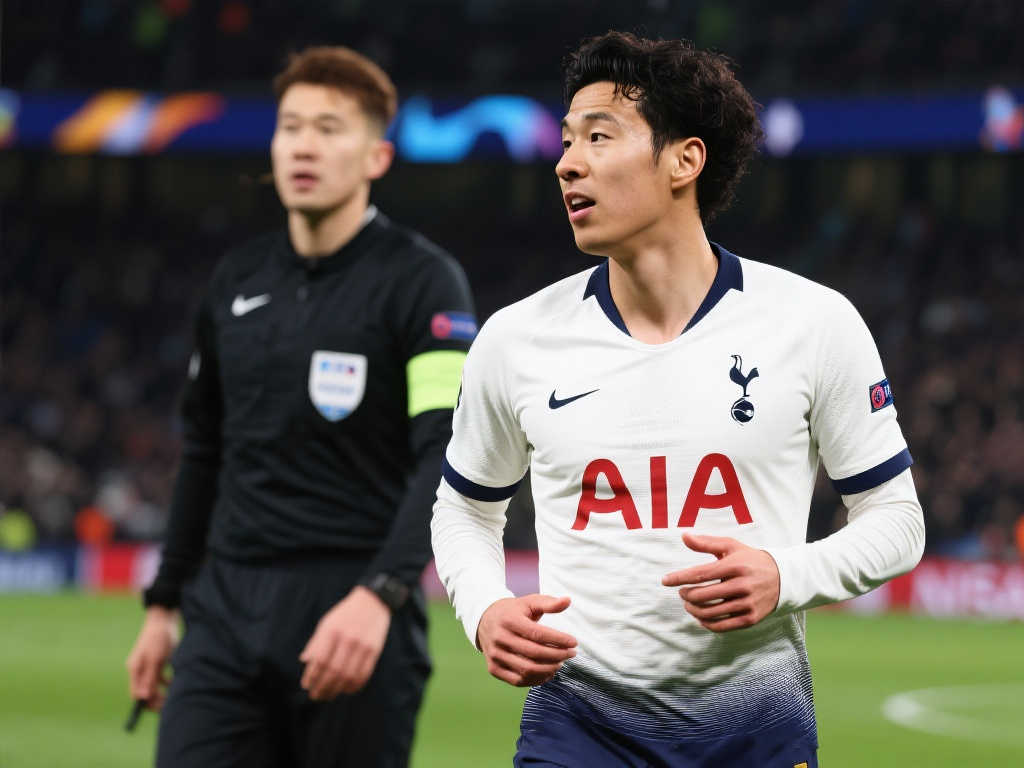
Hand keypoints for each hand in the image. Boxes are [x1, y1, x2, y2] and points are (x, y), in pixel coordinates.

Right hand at [126, 606, 179, 710]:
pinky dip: (165, 682)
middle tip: (169, 705)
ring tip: (173, 696)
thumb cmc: (158, 638)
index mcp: (135, 670)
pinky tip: (174, 683)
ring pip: (153, 686)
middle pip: (145, 691)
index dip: (146, 704)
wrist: (164, 620)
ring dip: (161, 692)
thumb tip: (142, 698)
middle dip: (155, 700)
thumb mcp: (155, 659)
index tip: (159, 709)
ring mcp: (148, 666)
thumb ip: (149, 678)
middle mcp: (139, 670)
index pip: (136, 694)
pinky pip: (159, 678)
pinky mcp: (157, 662)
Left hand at [299, 586, 391, 699]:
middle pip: (333, 671)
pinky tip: (345, 689)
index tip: (306, 685)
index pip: (319, 660)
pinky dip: (354, 686)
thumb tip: (304, 661)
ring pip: (348, 676)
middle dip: (322, 687)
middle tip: (315, 695)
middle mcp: (347, 639)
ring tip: (328, 695)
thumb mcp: (326, 622)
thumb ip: (316, 642)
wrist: (373, 602)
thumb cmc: (345, 614)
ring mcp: (363, 646)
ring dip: (336, 690)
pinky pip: (363, 674)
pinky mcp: (374, 651)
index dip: (311, 676)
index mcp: (332, 631)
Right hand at [476, 594, 576, 686]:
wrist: (484, 621)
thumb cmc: (512, 612)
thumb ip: (548, 603)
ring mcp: (495, 655)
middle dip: (557, 655)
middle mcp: (500, 638)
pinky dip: (536, 680)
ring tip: (560, 663)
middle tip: (571, 654)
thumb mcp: (528, 602)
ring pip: (527, 669)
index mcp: (509, 620)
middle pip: (534, 653)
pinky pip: (518, 680)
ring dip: (548, 669)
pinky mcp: (493, 668)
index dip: (558, 639)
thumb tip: (568, 601)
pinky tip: (547, 672)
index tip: (573, 642)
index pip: (537, 633)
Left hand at [662, 533, 780, 632]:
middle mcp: (741, 585)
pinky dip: (706, 623)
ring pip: (709, 612)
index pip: (700, 574)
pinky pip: (722, 626)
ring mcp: (747, 604)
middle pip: (702, 595)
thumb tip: (684, 536)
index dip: (679, 578)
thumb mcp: (731, 546)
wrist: (782, 578)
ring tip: (688, 604)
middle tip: (682, 592)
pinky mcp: (750, 618)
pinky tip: (700, 617)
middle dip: (685, 594)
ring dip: (693, 610)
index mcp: (734, 566)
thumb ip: (706, 542)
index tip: (665, 580)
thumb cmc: (750, 559)